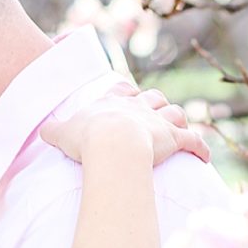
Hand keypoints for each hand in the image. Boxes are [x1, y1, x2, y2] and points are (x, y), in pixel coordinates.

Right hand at [42, 87, 209, 166]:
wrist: (112, 145)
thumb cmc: (86, 138)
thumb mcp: (61, 133)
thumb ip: (52, 130)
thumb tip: (43, 131)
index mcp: (113, 102)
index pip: (121, 90)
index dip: (125, 94)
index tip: (125, 97)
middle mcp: (138, 107)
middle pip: (153, 98)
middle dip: (156, 104)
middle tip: (155, 113)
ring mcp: (158, 122)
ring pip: (176, 114)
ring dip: (179, 120)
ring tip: (179, 129)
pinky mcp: (175, 139)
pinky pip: (194, 142)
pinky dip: (201, 148)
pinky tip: (204, 157)